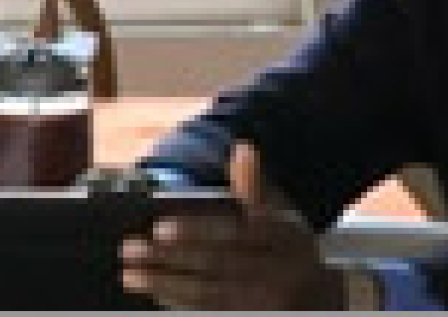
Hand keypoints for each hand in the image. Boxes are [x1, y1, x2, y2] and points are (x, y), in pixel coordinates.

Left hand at [120, 141, 347, 309]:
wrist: (318, 301)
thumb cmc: (288, 249)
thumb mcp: (283, 216)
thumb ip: (256, 187)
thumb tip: (241, 148)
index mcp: (282, 237)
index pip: (235, 232)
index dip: (196, 231)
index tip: (158, 227)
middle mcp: (277, 272)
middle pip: (215, 265)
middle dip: (167, 259)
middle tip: (129, 249)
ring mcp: (265, 303)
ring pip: (207, 294)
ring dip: (164, 284)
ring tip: (129, 274)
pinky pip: (209, 312)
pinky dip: (178, 303)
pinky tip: (154, 292)